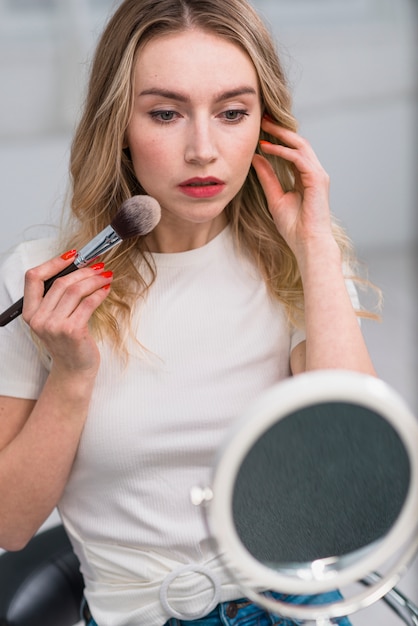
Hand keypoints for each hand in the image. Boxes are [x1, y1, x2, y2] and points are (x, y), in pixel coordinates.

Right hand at [22, 251, 112, 377]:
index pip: (34, 278)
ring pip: (75, 290)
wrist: (74, 370)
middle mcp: (39, 319)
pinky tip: (106, 289)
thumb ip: (58, 298)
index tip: (72, 256)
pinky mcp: (72, 331)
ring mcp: (54, 326)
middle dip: (83, 270)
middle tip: (98, 266)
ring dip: (94, 280)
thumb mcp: (54, 319)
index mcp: (31, 313)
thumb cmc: (68, 343)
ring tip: (105, 276)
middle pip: (60, 282)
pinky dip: (99, 293)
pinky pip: (88, 303)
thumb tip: (78, 269)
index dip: (53, 263)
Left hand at [252, 117, 333, 257]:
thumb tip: (256, 158)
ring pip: (301, 145)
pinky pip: (299, 158)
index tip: (261, 131)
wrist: (307, 243)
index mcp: (305, 177)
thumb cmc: (294, 227)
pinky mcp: (318, 179)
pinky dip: (283, 151)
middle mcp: (314, 172)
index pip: (293, 150)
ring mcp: (318, 174)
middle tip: (263, 119)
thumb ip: (267, 178)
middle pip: (298, 142)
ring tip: (265, 126)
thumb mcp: (275, 198)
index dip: (278, 139)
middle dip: (281, 130)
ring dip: (282, 135)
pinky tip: (268, 147)